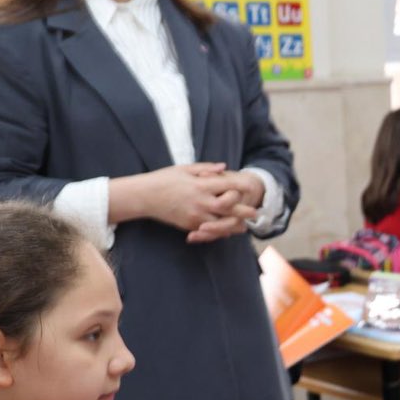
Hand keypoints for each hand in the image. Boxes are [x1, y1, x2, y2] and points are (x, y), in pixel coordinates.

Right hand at [118, 163, 258, 237]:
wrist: (144, 197)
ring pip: (222, 224)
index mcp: (201, 185)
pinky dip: (219, 231)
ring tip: (244, 226)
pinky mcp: (189, 226)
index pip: (228, 186)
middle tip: (256, 213)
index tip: (252, 186)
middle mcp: (201, 202)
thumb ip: (206, 169)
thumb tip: (224, 168)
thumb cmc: (163, 179)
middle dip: (245, 211)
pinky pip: (209, 231)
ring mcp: (195, 216)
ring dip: (234, 225)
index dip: (242, 186)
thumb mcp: (185, 168)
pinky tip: (226, 230)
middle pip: (230, 209)